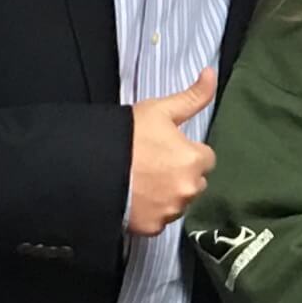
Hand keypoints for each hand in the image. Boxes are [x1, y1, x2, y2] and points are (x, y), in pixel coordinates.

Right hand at [127, 68, 217, 235]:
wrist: (90, 168)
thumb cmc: (126, 135)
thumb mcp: (159, 110)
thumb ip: (192, 97)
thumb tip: (211, 74)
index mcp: (194, 160)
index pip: (205, 158)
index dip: (186, 151)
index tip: (166, 148)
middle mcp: (188, 190)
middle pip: (194, 182)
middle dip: (180, 175)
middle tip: (152, 164)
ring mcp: (170, 211)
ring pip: (178, 202)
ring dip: (167, 194)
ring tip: (141, 181)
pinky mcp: (152, 228)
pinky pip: (159, 220)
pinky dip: (151, 212)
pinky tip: (134, 198)